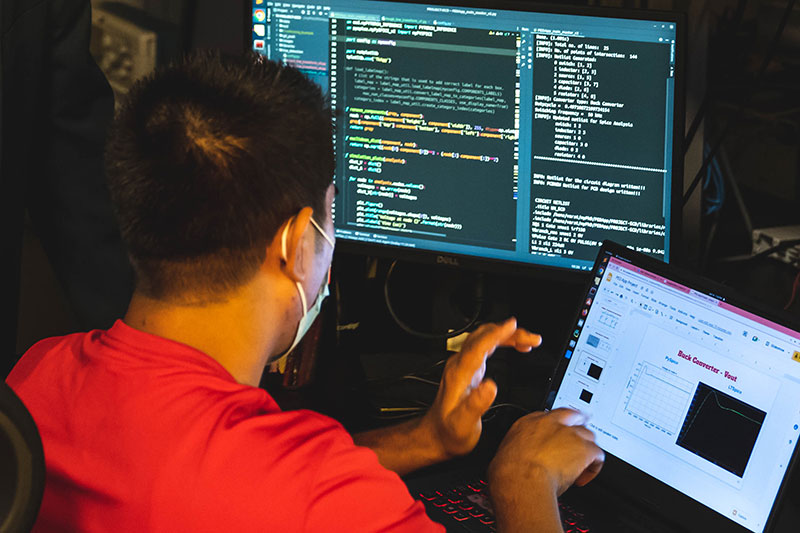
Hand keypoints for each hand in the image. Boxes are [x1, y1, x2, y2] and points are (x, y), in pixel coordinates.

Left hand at [420, 318, 541, 459]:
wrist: (436, 436)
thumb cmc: (449, 432)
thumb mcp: (463, 424)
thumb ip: (476, 405)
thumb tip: (491, 386)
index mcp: (459, 375)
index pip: (479, 346)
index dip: (496, 334)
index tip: (513, 325)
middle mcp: (460, 366)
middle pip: (483, 337)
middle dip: (509, 333)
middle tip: (533, 338)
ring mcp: (463, 366)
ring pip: (485, 339)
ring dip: (507, 336)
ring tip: (530, 340)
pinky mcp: (469, 369)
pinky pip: (486, 347)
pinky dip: (502, 342)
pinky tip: (515, 346)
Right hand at [489, 408, 604, 496]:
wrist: (521, 479)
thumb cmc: (509, 472)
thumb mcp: (505, 453)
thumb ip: (518, 450)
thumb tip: (517, 460)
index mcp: (528, 422)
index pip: (548, 416)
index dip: (556, 426)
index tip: (556, 436)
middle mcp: (551, 423)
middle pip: (573, 417)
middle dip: (577, 427)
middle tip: (578, 441)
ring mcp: (569, 434)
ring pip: (588, 435)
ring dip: (586, 448)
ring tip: (582, 463)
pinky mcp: (584, 448)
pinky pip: (598, 454)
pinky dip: (594, 466)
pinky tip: (586, 476)